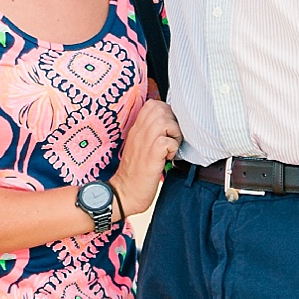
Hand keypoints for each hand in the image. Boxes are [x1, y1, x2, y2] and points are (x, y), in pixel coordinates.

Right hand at [112, 98, 181, 215]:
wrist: (123, 194)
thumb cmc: (135, 173)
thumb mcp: (139, 147)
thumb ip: (149, 134)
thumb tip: (167, 125)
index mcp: (136, 129)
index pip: (152, 104)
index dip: (166, 112)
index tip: (169, 129)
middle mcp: (139, 133)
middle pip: (159, 108)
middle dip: (172, 120)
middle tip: (172, 137)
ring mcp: (144, 144)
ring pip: (164, 121)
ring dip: (174, 133)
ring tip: (170, 147)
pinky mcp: (151, 157)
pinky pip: (166, 142)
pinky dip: (172, 148)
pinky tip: (168, 157)